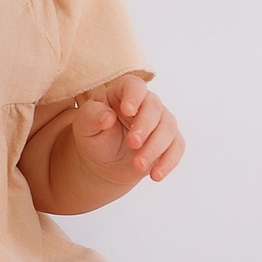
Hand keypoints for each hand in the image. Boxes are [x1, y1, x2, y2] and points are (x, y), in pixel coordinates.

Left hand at [67, 75, 181, 184]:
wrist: (105, 162)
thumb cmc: (93, 136)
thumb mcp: (84, 126)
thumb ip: (91, 117)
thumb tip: (108, 116)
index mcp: (123, 93)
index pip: (134, 86)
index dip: (134, 96)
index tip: (128, 111)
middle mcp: (146, 103)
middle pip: (154, 107)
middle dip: (145, 127)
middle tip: (132, 144)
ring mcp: (161, 121)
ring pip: (168, 128)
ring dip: (155, 148)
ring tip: (138, 165)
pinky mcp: (170, 140)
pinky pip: (177, 147)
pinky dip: (168, 162)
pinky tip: (155, 175)